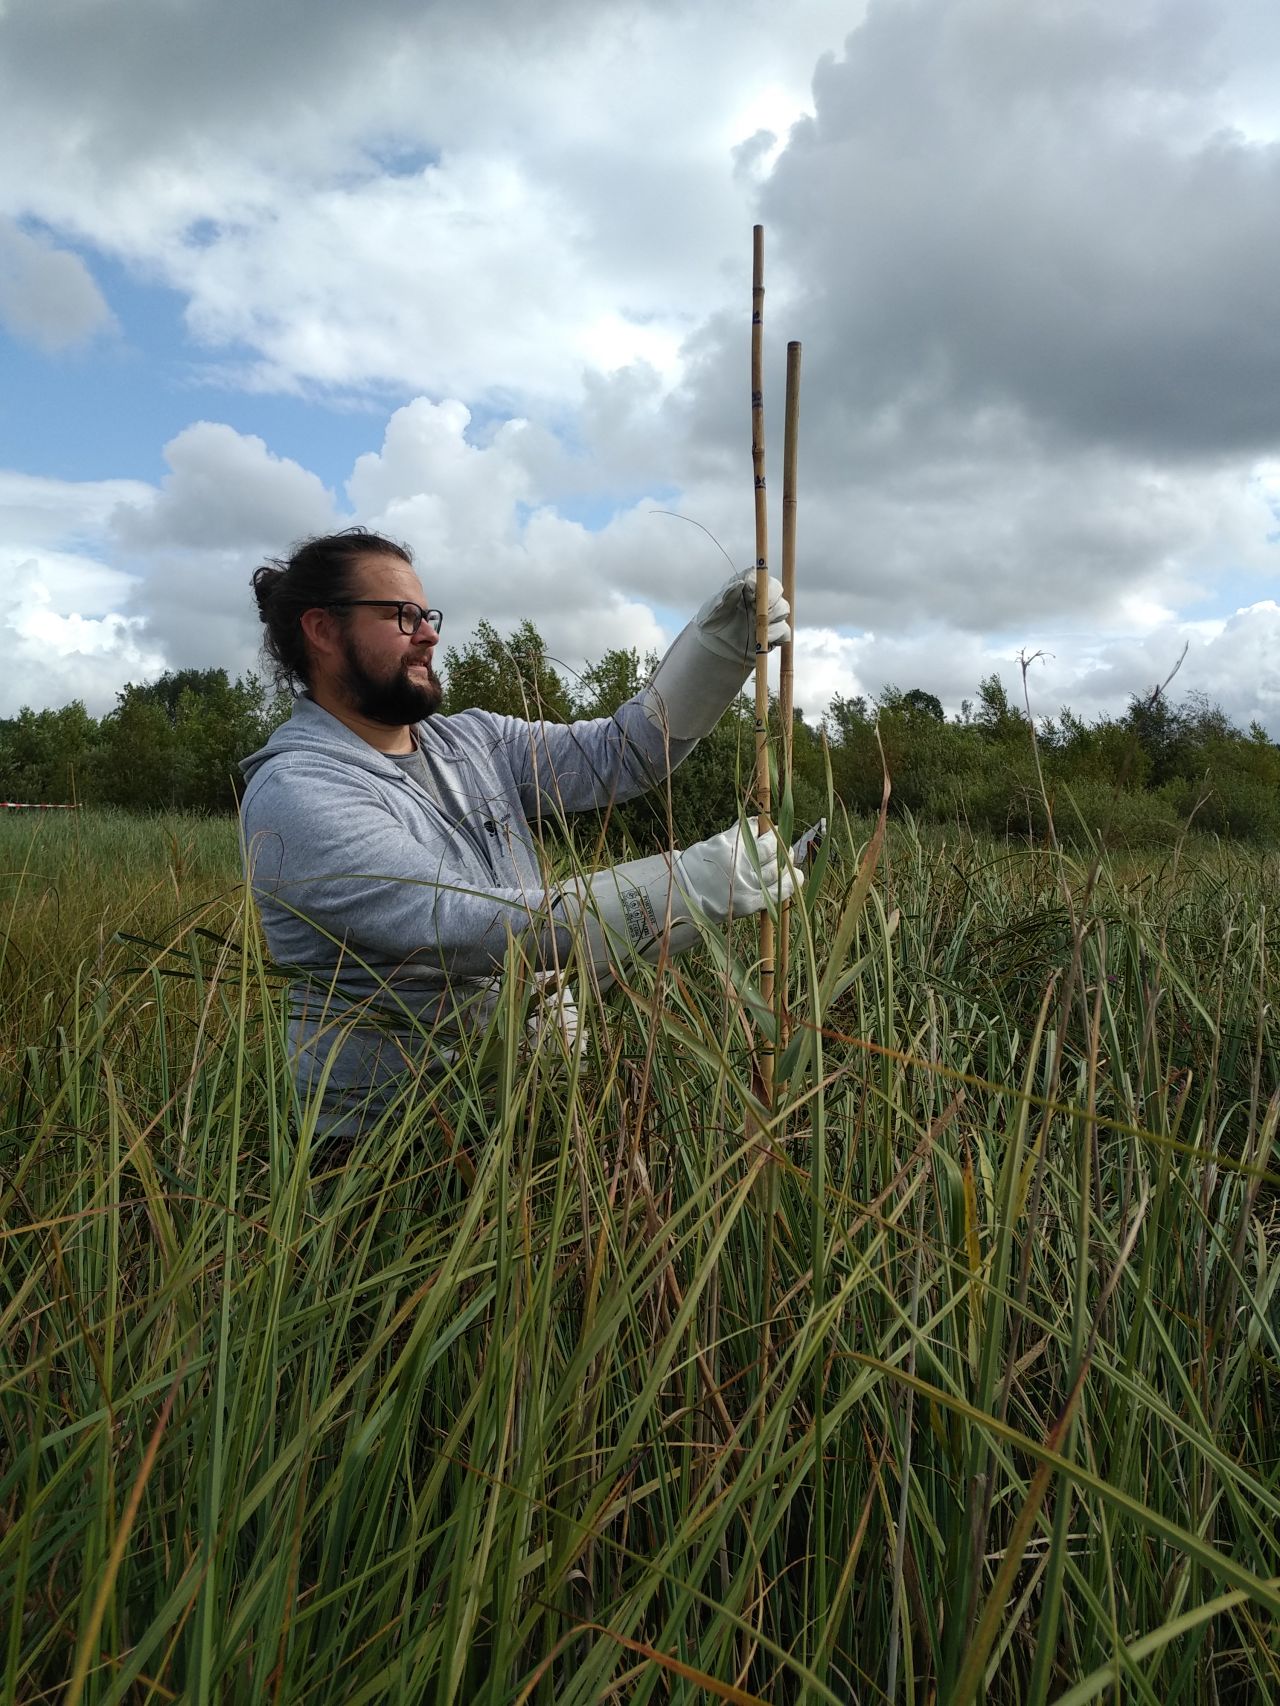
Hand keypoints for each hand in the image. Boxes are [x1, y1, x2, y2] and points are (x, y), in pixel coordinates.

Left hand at [675, 816, 803, 924]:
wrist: (678, 891)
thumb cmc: (708, 902)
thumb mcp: (735, 910)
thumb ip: (757, 897)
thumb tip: (779, 884)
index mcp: (750, 902)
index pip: (785, 888)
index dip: (794, 880)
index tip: (796, 875)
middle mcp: (746, 881)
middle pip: (779, 864)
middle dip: (785, 858)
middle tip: (783, 855)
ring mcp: (736, 859)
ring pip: (770, 844)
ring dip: (775, 839)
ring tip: (773, 837)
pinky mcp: (725, 841)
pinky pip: (748, 827)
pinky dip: (756, 823)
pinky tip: (758, 824)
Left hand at [693, 570, 790, 663]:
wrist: (716, 643)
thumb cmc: (713, 620)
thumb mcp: (713, 608)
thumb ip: (725, 595)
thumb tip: (740, 583)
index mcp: (747, 583)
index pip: (760, 575)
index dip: (758, 583)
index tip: (749, 594)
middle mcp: (762, 595)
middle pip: (777, 589)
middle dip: (770, 599)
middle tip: (756, 611)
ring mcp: (771, 613)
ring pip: (783, 609)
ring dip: (772, 617)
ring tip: (755, 627)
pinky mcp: (776, 632)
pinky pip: (784, 631)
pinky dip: (776, 635)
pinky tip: (762, 639)